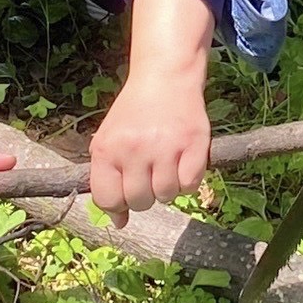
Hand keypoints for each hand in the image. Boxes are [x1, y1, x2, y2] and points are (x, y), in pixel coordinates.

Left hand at [88, 65, 209, 222]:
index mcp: (107, 149)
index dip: (117, 206)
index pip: (108, 200)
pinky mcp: (195, 144)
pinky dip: (188, 181)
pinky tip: (183, 164)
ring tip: (166, 166)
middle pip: (139, 202)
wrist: (164, 78)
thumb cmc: (134, 114)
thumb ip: (107, 181)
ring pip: (166, 196)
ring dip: (167, 188)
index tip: (125, 195)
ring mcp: (166, 147)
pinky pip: (190, 185)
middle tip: (148, 175)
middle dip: (144, 196)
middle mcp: (134, 149)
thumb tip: (118, 224)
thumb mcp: (109, 141)